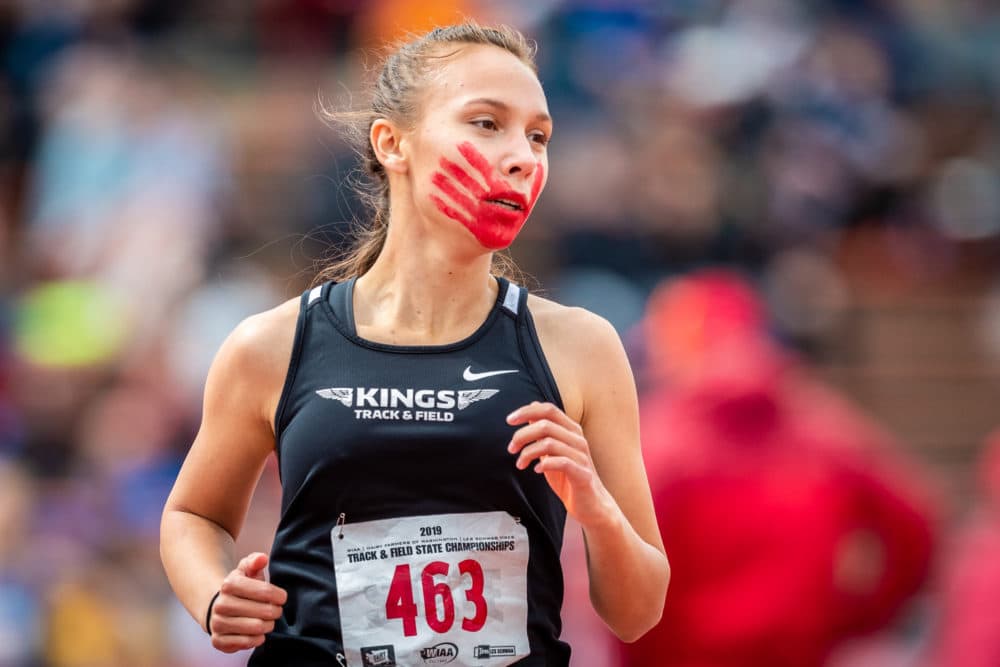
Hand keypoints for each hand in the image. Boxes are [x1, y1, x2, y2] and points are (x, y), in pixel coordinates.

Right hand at [208, 552, 286, 652]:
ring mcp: (218, 623)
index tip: (282, 597)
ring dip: (268, 625)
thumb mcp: (247, 570)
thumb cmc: (241, 588)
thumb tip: (262, 558)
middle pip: (264, 612)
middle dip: (276, 612)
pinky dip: (257, 638)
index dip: (279, 595)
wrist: (218, 608)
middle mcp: (221, 604)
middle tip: (276, 611)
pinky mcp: (218, 641)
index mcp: (229, 584)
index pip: (265, 591)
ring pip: (257, 628)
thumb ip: (255, 561)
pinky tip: (258, 632)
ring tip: (268, 621)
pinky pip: (247, 642)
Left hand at [507, 401, 615, 526]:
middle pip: (545, 425)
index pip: (548, 410)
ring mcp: (581, 456)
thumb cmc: (570, 477)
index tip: (510, 420)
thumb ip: (543, 432)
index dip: (527, 411)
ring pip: (549, 442)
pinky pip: (561, 462)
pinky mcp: (582, 474)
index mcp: (571, 430)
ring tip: (521, 463)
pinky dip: (545, 464)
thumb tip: (530, 412)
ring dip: (528, 452)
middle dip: (522, 435)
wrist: (590, 504)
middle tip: (512, 448)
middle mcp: (577, 439)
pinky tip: (537, 470)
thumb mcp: (552, 451)